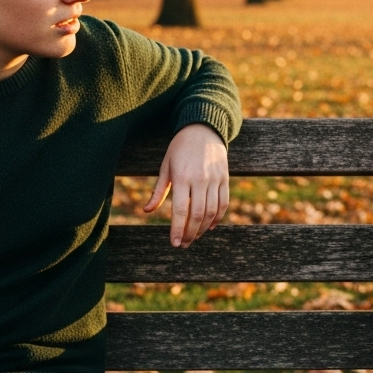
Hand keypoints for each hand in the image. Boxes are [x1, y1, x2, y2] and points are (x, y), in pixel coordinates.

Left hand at [143, 123, 228, 246]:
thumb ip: (158, 191)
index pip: (180, 210)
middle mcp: (200, 180)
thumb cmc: (179, 149)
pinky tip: (209, 226)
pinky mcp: (225, 178)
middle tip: (184, 244)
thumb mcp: (165, 167)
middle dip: (190, 233)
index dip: (178, 230)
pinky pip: (223, 203)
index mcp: (182, 177)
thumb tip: (147, 211)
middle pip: (197, 214)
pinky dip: (217, 218)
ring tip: (194, 237)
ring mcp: (214, 179)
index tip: (175, 243)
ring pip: (211, 212)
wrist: (203, 129)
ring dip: (202, 229)